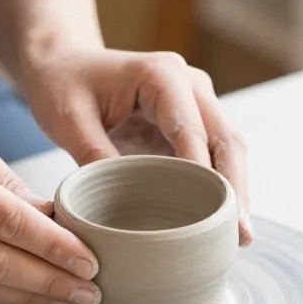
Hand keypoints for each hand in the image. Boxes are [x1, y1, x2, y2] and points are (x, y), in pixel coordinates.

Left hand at [21, 49, 252, 245]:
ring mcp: (196, 102)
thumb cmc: (63, 86)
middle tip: (239, 234)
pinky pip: (215, 156)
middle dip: (235, 188)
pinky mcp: (192, 123)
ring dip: (235, 191)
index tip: (210, 215)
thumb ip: (94, 156)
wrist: (64, 66)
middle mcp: (189, 84)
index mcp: (161, 75)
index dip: (204, 174)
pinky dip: (221, 187)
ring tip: (239, 237)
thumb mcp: (68, 120)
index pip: (192, 130)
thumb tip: (121, 205)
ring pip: (229, 148)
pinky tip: (221, 223)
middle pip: (226, 139)